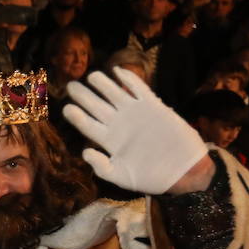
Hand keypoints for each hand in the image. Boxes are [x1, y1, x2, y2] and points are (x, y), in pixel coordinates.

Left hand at [62, 68, 208, 194]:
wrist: (182, 171)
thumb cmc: (150, 177)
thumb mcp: (122, 177)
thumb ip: (102, 167)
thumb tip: (84, 152)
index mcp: (108, 140)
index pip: (87, 125)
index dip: (76, 116)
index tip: (66, 108)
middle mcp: (118, 124)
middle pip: (96, 106)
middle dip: (83, 95)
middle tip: (71, 85)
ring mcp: (134, 114)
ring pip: (114, 94)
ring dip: (103, 84)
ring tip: (92, 76)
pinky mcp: (153, 107)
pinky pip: (140, 90)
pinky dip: (130, 80)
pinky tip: (118, 71)